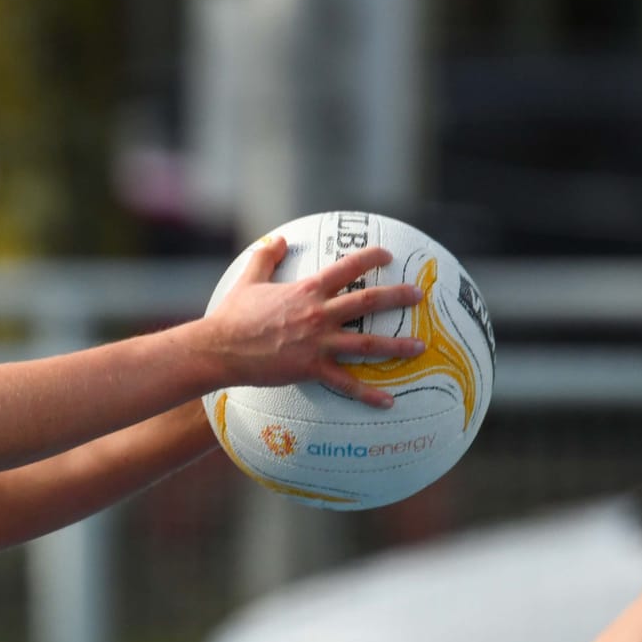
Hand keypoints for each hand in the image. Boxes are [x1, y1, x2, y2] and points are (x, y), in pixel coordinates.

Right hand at [206, 236, 426, 406]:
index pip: (346, 267)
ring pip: (366, 344)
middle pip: (367, 301)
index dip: (370, 257)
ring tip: (420, 347)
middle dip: (397, 297)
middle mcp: (318, 314)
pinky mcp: (311, 369)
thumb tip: (278, 240)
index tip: (388, 255)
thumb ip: (266, 258)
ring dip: (396, 345)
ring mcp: (317, 343)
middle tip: (418, 295)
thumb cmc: (233, 316)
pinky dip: (368, 393)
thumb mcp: (248, 280)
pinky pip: (346, 383)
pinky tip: (389, 401)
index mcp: (307, 290)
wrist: (221, 349)